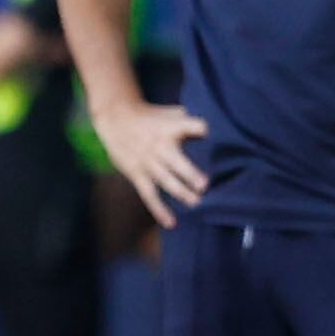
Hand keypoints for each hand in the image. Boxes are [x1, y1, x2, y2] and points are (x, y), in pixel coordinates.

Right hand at [92, 98, 208, 228]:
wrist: (115, 119)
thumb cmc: (152, 117)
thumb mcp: (172, 113)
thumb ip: (192, 121)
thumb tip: (219, 128)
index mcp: (171, 128)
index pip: (190, 125)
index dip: (200, 128)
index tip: (212, 135)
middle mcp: (159, 146)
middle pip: (175, 161)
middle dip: (189, 173)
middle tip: (205, 185)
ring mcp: (147, 162)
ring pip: (164, 180)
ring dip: (180, 192)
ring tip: (196, 203)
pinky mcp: (137, 174)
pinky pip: (149, 194)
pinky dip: (159, 209)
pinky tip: (171, 222)